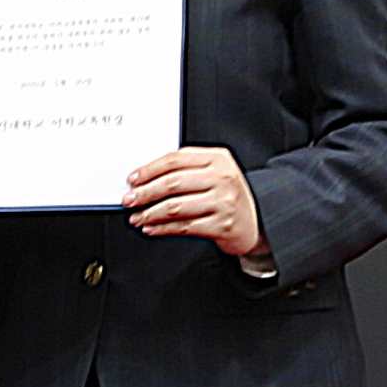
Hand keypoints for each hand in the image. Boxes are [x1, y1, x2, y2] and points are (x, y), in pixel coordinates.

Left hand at [124, 146, 267, 260]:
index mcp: (218, 158)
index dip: (149, 169)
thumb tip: (145, 177)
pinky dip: (163, 228)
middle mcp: (223, 178)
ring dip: (150, 213)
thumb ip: (186, 168)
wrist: (258, 221)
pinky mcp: (222, 225)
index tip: (133, 179)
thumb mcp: (214, 172)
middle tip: (129, 199)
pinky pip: (184, 226)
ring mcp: (223, 202)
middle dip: (145, 193)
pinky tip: (152, 228)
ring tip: (137, 217)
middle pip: (173, 183)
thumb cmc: (228, 195)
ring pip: (176, 207)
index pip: (175, 159)